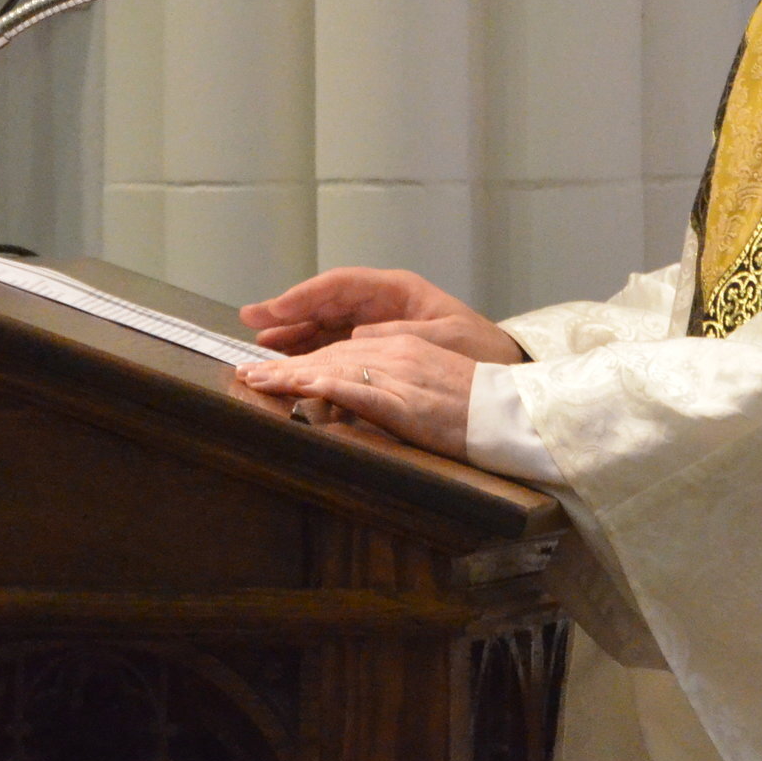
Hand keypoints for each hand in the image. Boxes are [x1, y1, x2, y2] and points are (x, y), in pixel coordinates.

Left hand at [235, 334, 476, 458]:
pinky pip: (361, 392)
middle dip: (285, 366)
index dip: (303, 359)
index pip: (342, 350)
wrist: (514, 413)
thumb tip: (363, 380)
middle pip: (330, 355)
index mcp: (403, 347)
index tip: (270, 370)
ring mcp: (400, 376)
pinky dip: (329, 388)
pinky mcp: (406, 403)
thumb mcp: (434, 380)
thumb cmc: (478, 404)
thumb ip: (399, 375)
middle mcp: (397, 354)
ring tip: (258, 381)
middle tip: (247, 375)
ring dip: (292, 375)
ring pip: (336, 369)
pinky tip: (303, 388)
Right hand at [240, 267, 523, 364]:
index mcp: (398, 291)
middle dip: (288, 311)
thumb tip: (356, 335)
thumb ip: (400, 336)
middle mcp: (382, 304)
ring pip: (326, 322)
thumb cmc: (480, 352)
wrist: (504, 374)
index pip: (340, 285)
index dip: (304, 296)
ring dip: (294, 332)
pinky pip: (337, 343)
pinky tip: (291, 359)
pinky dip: (312, 350)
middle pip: (326, 301)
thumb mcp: (444, 339)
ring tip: (262, 344)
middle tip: (251, 321)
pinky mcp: (378, 347)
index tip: (274, 308)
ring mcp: (378, 324)